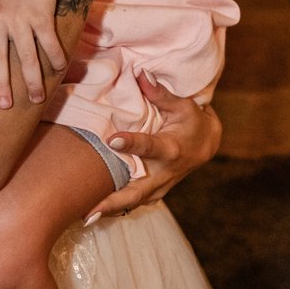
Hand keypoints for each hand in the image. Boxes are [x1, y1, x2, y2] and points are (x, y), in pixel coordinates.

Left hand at [83, 74, 221, 222]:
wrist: (207, 146)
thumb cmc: (192, 121)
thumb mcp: (182, 105)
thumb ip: (159, 93)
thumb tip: (140, 73)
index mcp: (170, 148)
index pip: (148, 146)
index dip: (131, 143)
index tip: (111, 139)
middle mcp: (164, 173)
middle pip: (136, 191)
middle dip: (111, 202)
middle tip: (88, 211)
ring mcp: (159, 187)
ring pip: (132, 203)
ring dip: (109, 210)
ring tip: (82, 216)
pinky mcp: (155, 194)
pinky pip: (132, 203)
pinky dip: (114, 208)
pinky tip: (92, 212)